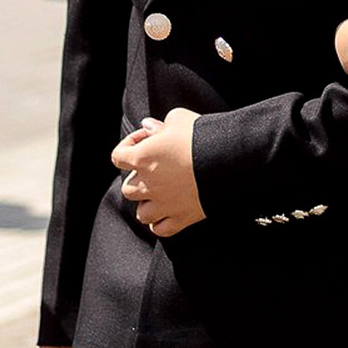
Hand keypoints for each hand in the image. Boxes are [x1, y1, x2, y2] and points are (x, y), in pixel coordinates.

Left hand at [111, 109, 205, 237]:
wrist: (229, 159)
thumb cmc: (202, 135)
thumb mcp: (179, 119)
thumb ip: (160, 124)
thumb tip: (149, 128)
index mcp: (142, 158)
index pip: (117, 156)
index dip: (128, 145)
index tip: (146, 139)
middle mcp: (148, 185)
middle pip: (128, 188)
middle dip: (139, 178)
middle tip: (158, 167)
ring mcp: (163, 205)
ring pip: (141, 213)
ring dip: (148, 203)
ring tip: (162, 193)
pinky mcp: (181, 218)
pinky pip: (160, 229)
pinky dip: (161, 222)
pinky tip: (169, 210)